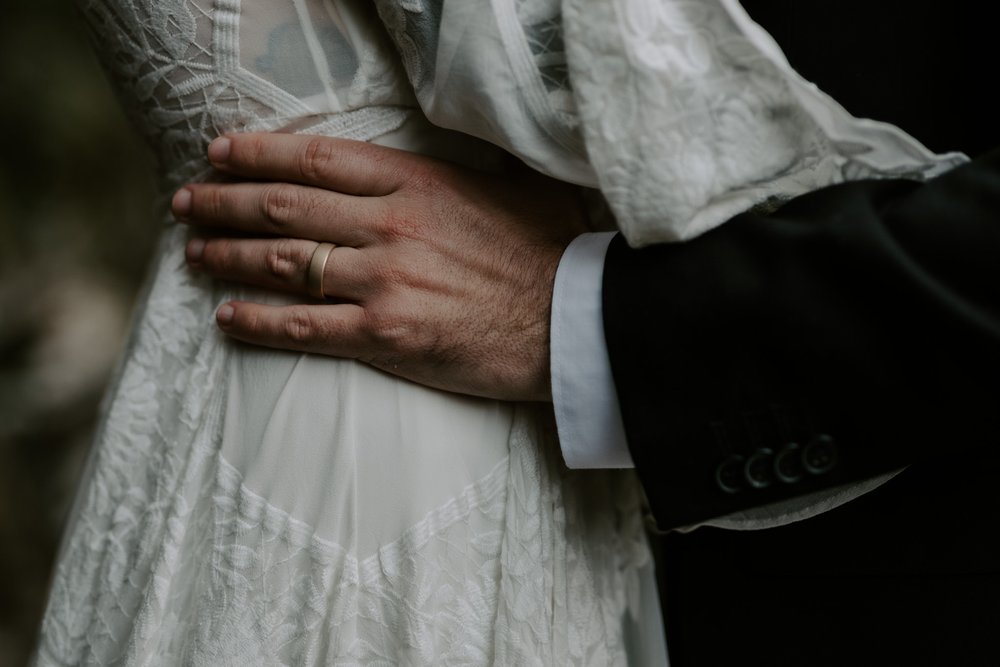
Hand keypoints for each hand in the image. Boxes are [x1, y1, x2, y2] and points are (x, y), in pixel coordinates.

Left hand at [172, 133, 586, 400]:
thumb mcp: (511, 185)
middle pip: (284, 208)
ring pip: (283, 263)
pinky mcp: (386, 335)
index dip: (259, 153)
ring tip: (194, 252)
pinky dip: (258, 320)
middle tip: (187, 201)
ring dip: (228, 255)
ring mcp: (384, 281)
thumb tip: (437, 151)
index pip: (318, 159)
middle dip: (224, 202)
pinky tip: (226, 316)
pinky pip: (304, 327)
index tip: (220, 152)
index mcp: (417, 182)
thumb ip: (459, 167)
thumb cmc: (549, 253)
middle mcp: (391, 225)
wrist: (574, 321)